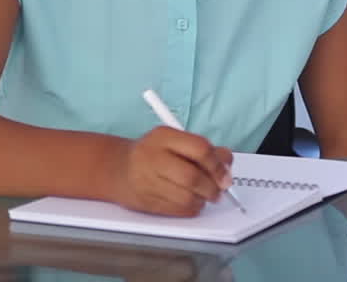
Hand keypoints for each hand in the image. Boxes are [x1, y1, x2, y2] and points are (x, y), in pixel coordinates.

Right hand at [107, 126, 234, 216]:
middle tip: (219, 191)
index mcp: (164, 136)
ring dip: (202, 200)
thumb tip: (228, 163)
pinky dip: (190, 208)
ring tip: (205, 196)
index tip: (226, 175)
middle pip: (192, 177)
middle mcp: (152, 157)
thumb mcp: (177, 141)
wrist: (118, 168)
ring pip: (185, 197)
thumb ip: (204, 149)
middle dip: (212, 188)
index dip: (218, 165)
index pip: (200, 149)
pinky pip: (176, 210)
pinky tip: (192, 203)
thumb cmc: (156, 153)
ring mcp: (146, 181)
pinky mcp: (144, 202)